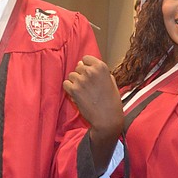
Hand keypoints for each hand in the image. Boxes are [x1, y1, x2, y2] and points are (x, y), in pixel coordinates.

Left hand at [63, 56, 123, 173]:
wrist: (107, 118)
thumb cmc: (112, 101)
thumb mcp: (111, 82)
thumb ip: (99, 72)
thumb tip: (85, 64)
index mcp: (101, 67)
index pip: (86, 58)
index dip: (87, 66)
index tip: (90, 74)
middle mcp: (90, 71)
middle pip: (78, 67)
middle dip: (81, 75)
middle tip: (88, 86)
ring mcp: (81, 80)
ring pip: (71, 75)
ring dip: (75, 82)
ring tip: (83, 92)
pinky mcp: (74, 90)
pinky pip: (65, 84)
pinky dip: (69, 89)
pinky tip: (77, 94)